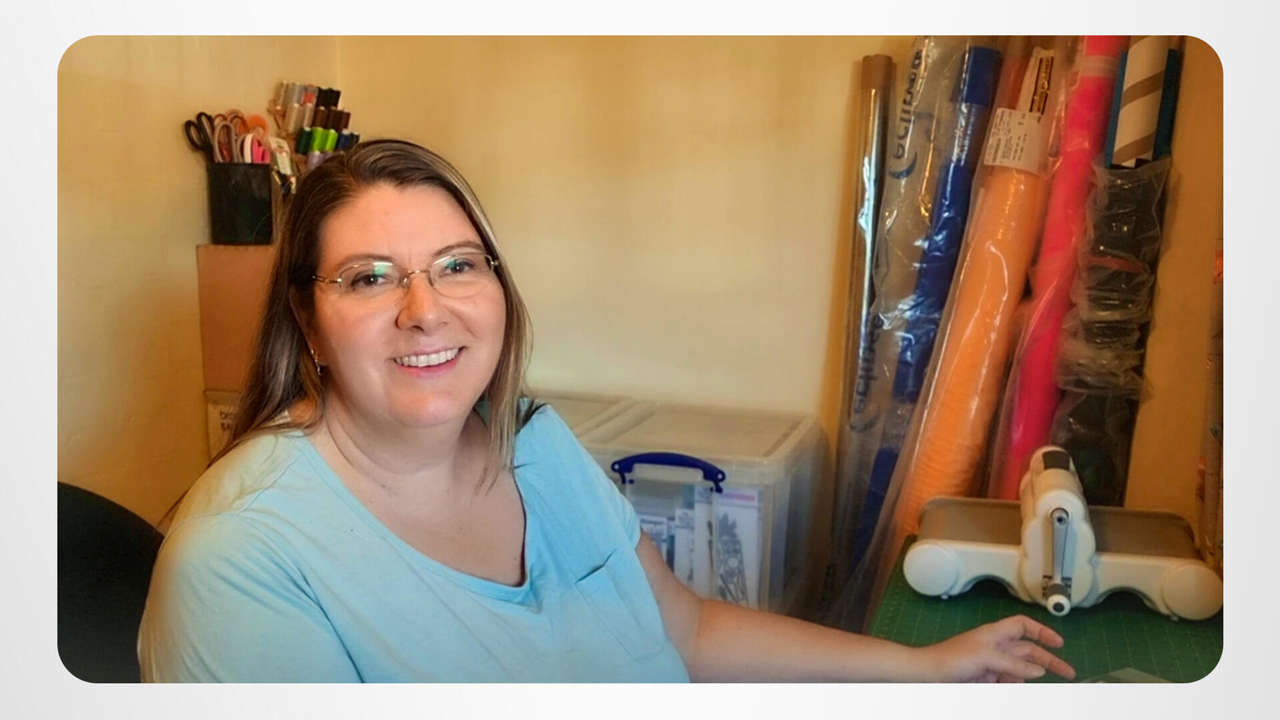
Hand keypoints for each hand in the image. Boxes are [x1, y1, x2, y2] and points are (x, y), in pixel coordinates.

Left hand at [916, 614, 1075, 681]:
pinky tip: (1007, 686)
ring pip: (1020, 671)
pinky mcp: (986, 679)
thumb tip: (1039, 669)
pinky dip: (1013, 684)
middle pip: (1028, 651)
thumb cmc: (951, 658)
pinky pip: (1008, 681)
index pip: (1023, 626)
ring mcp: (991, 665)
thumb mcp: (987, 657)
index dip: (1042, 632)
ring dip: (1025, 677)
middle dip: (1048, 661)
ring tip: (1018, 683)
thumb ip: (1015, 663)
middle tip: (1069, 673)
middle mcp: (995, 647)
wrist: (928, 676)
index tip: (1060, 643)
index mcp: (995, 634)